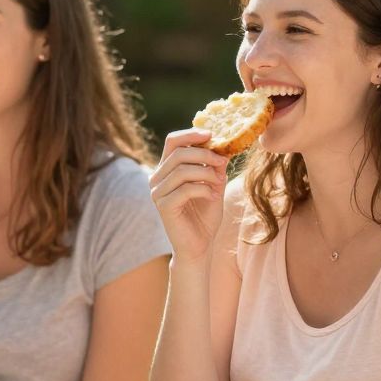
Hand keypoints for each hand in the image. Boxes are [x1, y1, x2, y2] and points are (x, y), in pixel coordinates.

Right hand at [150, 131, 229, 261]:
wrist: (199, 246)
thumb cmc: (205, 216)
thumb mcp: (214, 185)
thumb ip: (214, 167)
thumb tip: (222, 147)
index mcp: (166, 169)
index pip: (173, 141)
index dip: (191, 134)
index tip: (212, 135)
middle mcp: (157, 178)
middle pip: (179, 152)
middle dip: (205, 154)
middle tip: (223, 162)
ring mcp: (157, 193)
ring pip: (182, 170)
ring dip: (206, 173)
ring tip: (219, 182)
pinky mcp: (163, 207)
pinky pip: (185, 189)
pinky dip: (204, 189)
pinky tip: (214, 196)